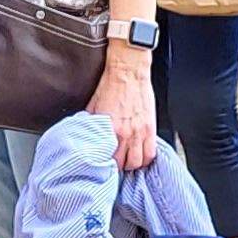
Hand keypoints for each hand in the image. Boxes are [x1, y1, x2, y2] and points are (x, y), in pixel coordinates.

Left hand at [90, 46, 156, 169]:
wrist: (128, 70)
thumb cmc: (111, 85)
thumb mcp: (93, 106)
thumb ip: (91, 123)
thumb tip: (85, 134)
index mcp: (109, 129)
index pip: (107, 158)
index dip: (105, 164)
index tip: (103, 164)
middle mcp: (125, 133)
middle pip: (124, 165)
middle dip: (119, 167)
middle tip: (116, 164)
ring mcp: (140, 131)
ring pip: (139, 162)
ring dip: (133, 164)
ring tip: (128, 160)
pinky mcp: (150, 127)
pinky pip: (151, 151)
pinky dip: (146, 157)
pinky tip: (141, 154)